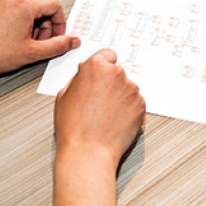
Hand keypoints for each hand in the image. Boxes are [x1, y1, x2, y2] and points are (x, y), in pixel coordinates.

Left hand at [0, 0, 79, 75]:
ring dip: (35, 28)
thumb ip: (58, 46)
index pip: (55, 5)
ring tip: (27, 45)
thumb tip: (72, 41)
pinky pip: (16, 12)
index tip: (58, 37)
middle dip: (47, 27)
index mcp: (24, 4)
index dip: (61, 24)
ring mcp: (1, 2)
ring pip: (30, 11)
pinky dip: (22, 26)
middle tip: (42, 44)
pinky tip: (16, 42)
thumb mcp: (33, 53)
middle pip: (43, 7)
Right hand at [54, 49, 144, 166]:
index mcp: (95, 66)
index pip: (107, 54)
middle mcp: (116, 74)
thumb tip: (84, 72)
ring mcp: (131, 89)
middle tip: (99, 100)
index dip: (103, 66)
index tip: (102, 74)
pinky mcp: (141, 105)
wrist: (89, 151)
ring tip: (105, 114)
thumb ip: (78, 77)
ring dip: (120, 96)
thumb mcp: (64, 94)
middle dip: (111, 83)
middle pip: (118, 72)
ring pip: (128, 88)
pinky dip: (128, 109)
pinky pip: (135, 102)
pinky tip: (115, 120)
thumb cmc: (74, 127)